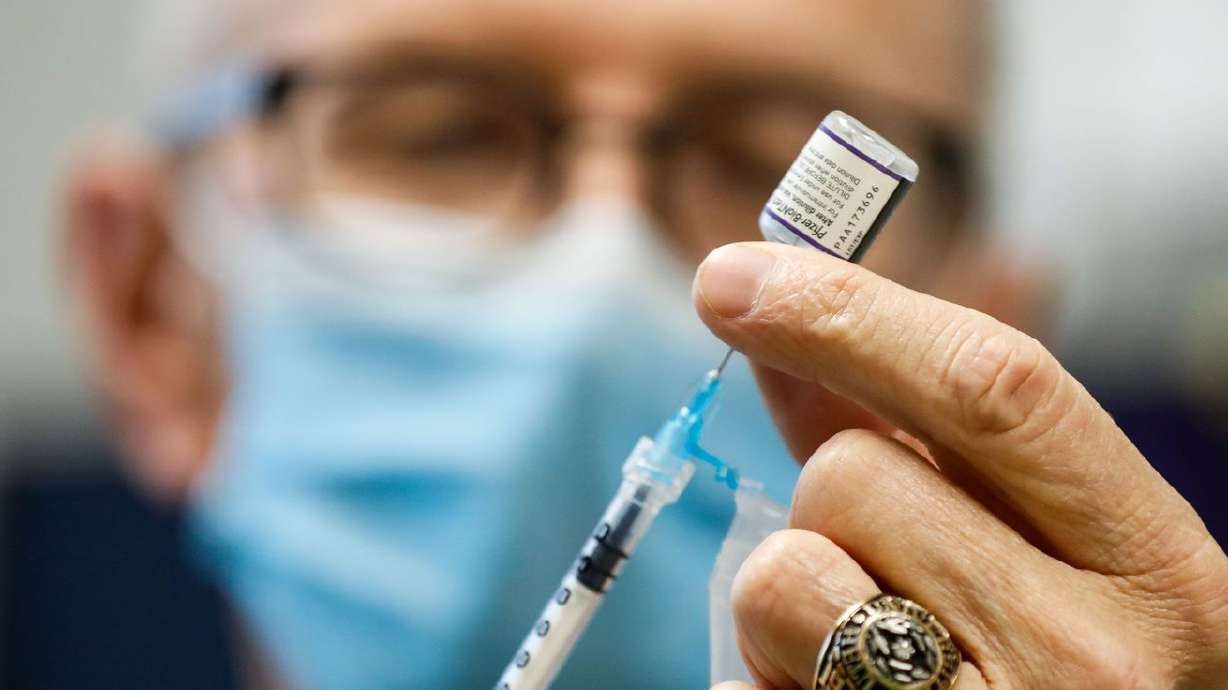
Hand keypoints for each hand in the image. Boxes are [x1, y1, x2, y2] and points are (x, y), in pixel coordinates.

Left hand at [693, 242, 1227, 688]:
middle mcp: (1097, 659)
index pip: (999, 387)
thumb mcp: (1043, 560)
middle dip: (827, 501)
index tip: (731, 276)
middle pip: (854, 478)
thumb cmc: (1064, 683)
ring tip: (864, 657)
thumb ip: (919, 445)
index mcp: (1159, 568)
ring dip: (789, 600)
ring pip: (784, 575)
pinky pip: (747, 685)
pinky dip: (764, 683)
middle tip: (881, 565)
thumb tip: (789, 338)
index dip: (849, 310)